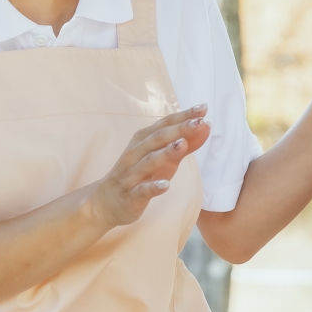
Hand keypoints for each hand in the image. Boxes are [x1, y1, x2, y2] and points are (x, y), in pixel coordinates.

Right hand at [88, 107, 210, 228]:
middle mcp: (135, 153)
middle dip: (179, 129)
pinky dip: (154, 187)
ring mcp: (131, 175)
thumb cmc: (139, 176)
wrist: (106, 203)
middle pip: (158, 139)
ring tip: (183, 144)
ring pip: (149, 161)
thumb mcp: (163, 159)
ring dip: (166, 153)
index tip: (203, 108)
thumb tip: (206, 126)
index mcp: (143, 141)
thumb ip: (184, 144)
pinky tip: (166, 185)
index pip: (165, 124)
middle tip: (199, 121)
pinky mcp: (130, 195)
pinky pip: (142, 190)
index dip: (183, 116)